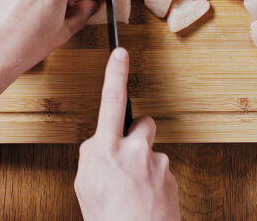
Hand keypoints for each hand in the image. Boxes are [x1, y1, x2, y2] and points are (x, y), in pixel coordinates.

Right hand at [74, 48, 179, 220]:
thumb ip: (93, 156)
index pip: (111, 102)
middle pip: (143, 123)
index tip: (121, 52)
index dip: (115, 74)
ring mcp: (156, 162)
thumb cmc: (106, 218)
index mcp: (106, 150)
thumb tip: (101, 144)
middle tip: (129, 157)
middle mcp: (134, 150)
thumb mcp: (85, 185)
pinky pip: (160, 168)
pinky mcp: (171, 175)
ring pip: (151, 150)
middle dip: (137, 134)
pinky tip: (145, 198)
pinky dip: (153, 179)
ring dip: (144, 161)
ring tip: (135, 188)